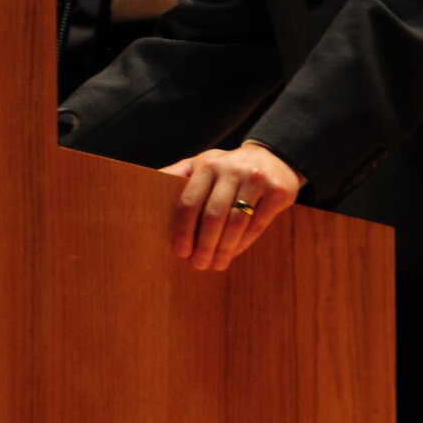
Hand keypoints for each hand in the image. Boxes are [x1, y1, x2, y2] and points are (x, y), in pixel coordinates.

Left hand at [159, 141, 304, 270]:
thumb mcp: (204, 164)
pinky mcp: (277, 192)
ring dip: (224, 249)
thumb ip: (177, 175)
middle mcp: (232, 170)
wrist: (274, 158)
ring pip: (236, 223)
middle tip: (199, 264)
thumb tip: (145, 186)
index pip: (191, 202)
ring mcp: (256, 179)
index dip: (184, 231)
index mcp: (209, 165)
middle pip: (213, 216)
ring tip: (216, 264)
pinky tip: (234, 253)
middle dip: (204, 245)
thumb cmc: (229, 168)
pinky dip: (243, 243)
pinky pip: (257, 224)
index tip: (181, 252)